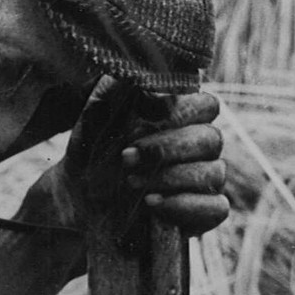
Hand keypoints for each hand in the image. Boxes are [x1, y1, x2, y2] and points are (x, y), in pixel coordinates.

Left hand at [59, 79, 228, 239]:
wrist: (78, 200)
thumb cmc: (92, 154)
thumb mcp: (94, 119)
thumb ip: (116, 92)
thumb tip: (142, 80)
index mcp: (182, 120)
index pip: (207, 106)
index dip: (182, 111)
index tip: (143, 117)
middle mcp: (199, 149)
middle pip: (211, 140)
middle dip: (167, 149)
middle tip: (126, 158)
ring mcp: (203, 182)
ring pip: (214, 173)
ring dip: (170, 178)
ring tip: (131, 183)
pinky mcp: (201, 215)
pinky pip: (216, 209)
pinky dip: (186, 206)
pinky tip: (152, 204)